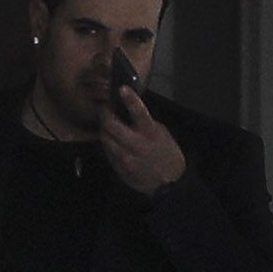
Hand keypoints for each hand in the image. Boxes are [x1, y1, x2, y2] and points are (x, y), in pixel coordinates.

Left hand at [99, 85, 187, 199]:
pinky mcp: (119, 167)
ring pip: (105, 138)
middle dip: (104, 113)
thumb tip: (127, 111)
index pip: (139, 112)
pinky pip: (107, 151)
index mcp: (150, 133)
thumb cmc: (166, 152)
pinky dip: (108, 143)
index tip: (122, 88)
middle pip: (111, 125)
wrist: (168, 183)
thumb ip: (145, 123)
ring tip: (107, 124)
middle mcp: (136, 144)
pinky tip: (112, 141)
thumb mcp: (161, 133)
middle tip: (104, 108)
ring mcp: (125, 157)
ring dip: (104, 129)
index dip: (130, 99)